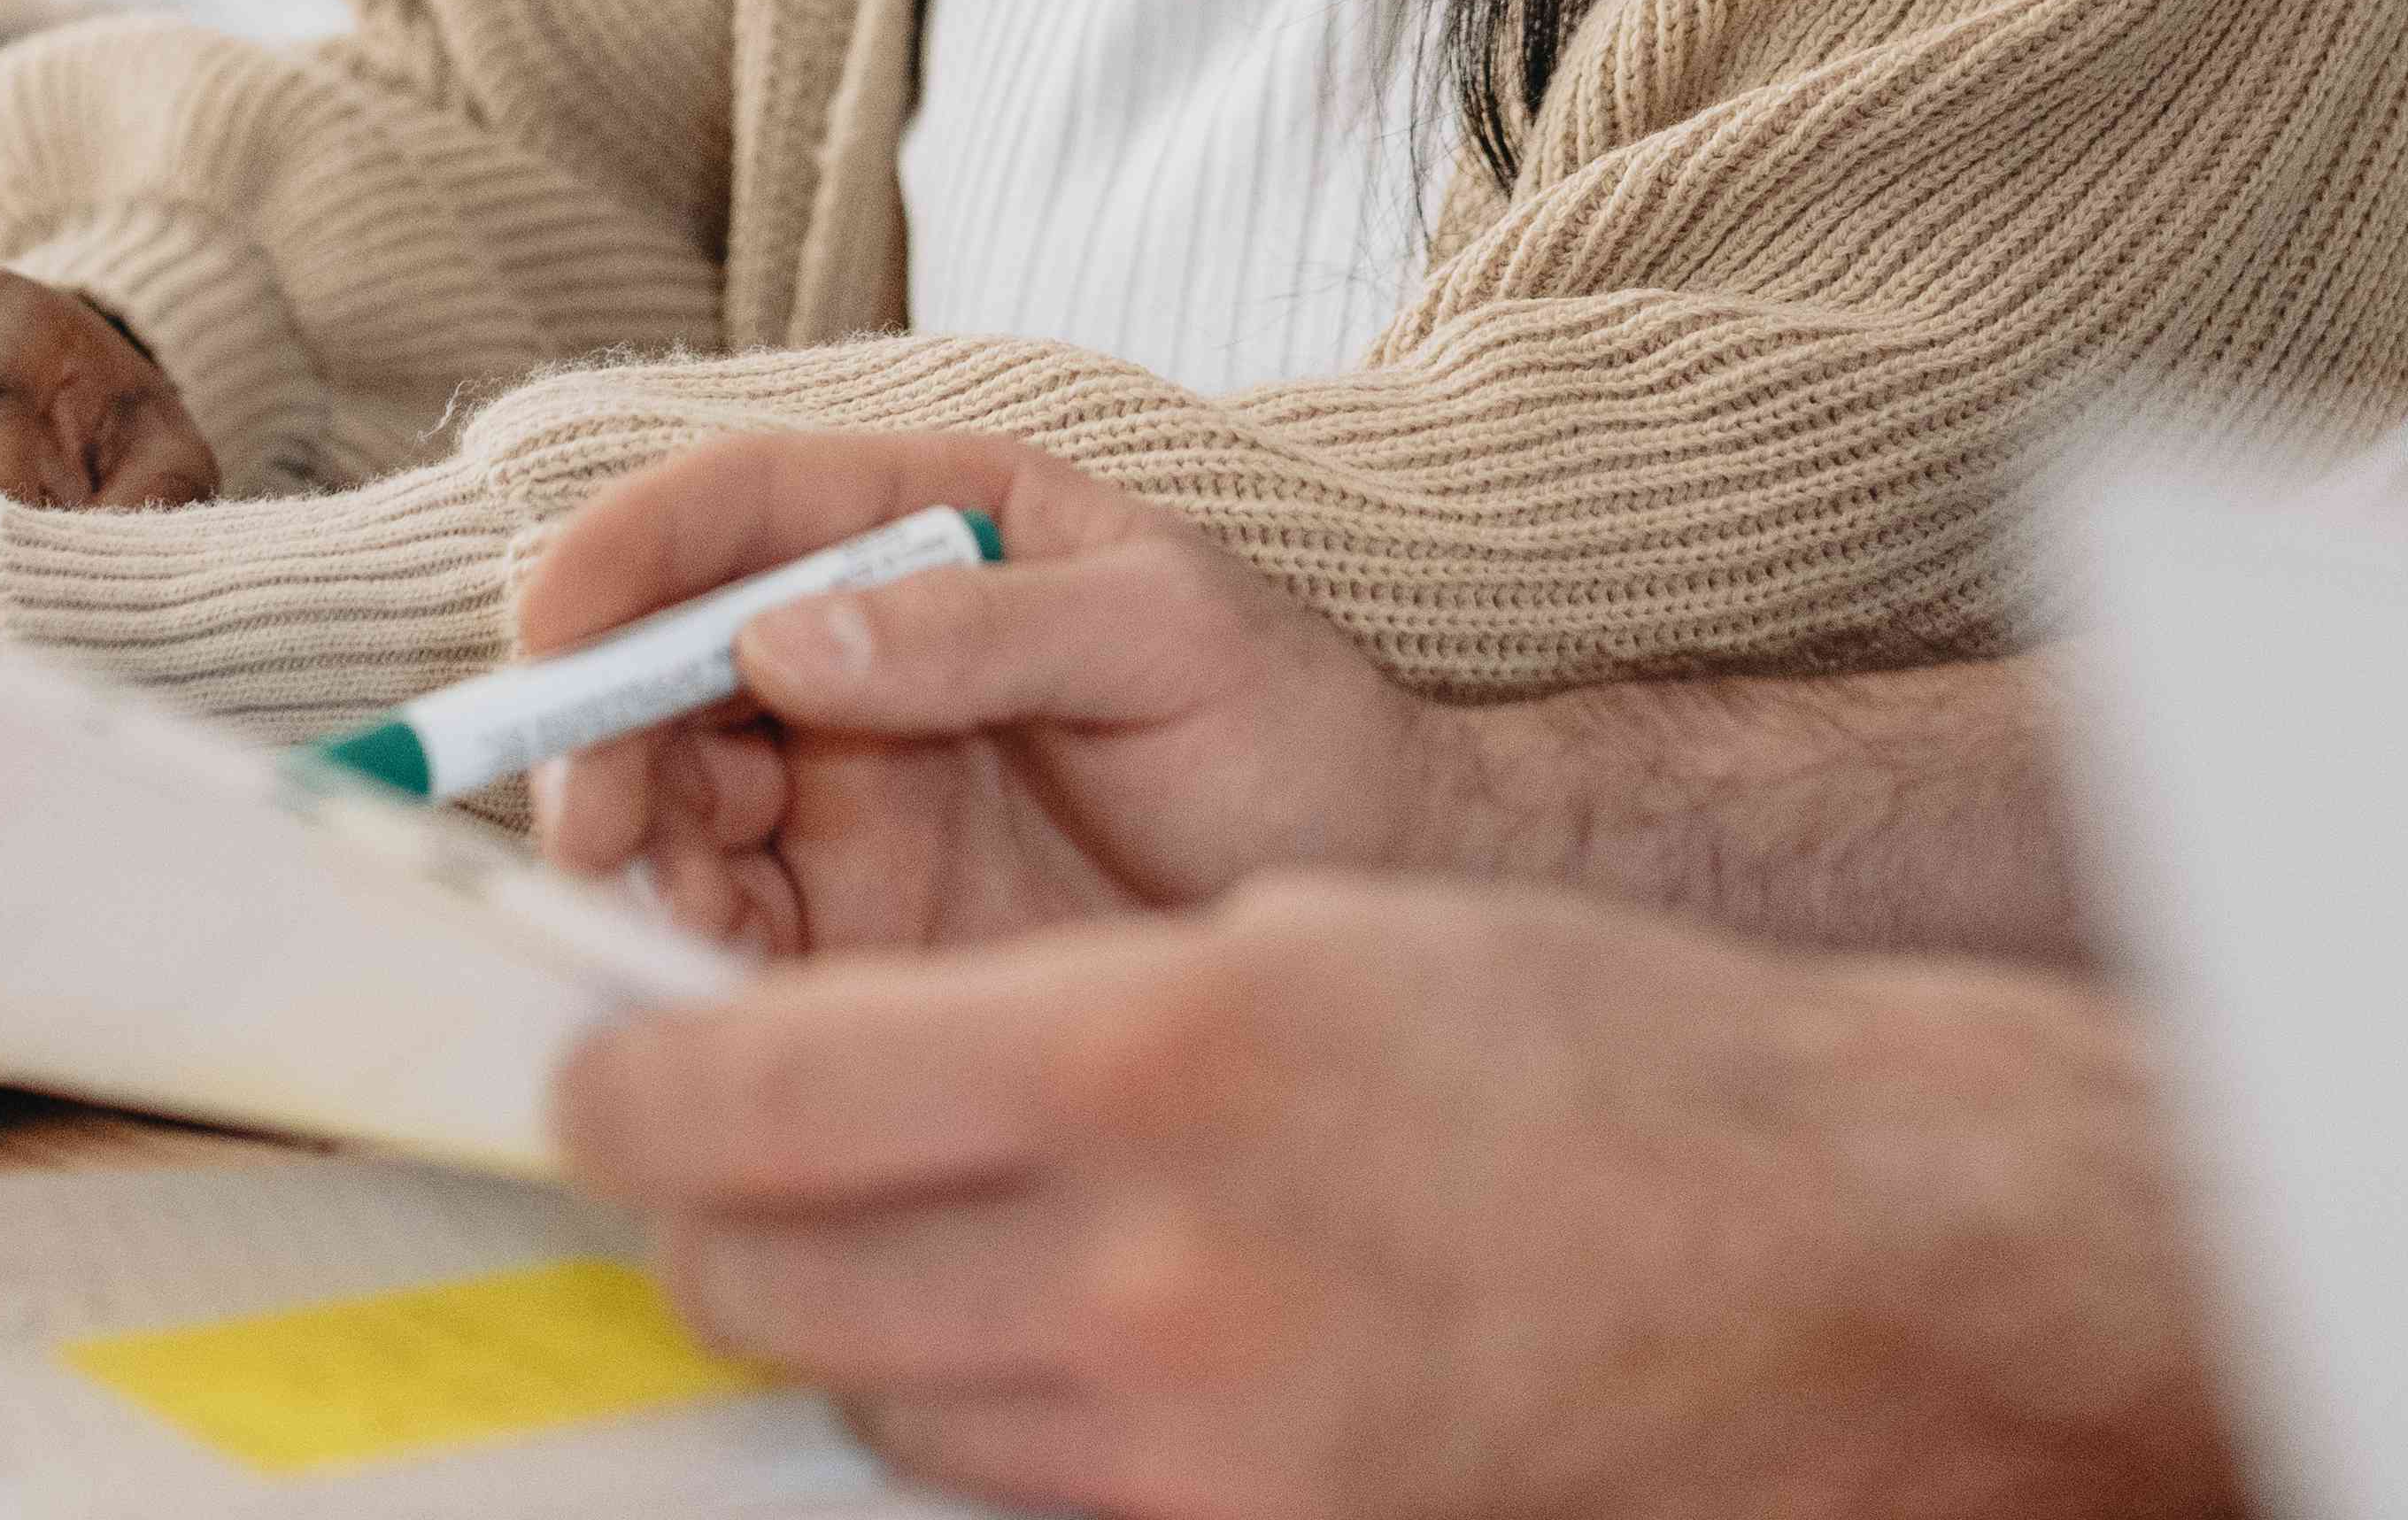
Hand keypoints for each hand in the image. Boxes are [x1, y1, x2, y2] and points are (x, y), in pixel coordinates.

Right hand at [514, 434, 1454, 956]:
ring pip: (672, 803)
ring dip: (634, 850)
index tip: (554, 618)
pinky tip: (702, 991)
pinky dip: (684, 960)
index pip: (736, 507)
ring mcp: (848, 797)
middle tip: (597, 821)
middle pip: (662, 665)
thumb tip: (779, 633)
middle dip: (599, 729)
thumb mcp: (1172, 636)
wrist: (1389, 899)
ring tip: (673, 908)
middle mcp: (857, 655)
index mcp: (929, 531)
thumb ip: (983, 628)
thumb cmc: (1299, 729)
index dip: (625, 550)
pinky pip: (727, 938)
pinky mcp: (856, 936)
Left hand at [554, 885, 2238, 1519]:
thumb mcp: (1279, 943)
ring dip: (849, 1331)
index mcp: (1141, 1055)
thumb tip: (800, 1070)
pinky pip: (1009, 1499)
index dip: (619, 1082)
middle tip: (720, 1157)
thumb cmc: (1566, 1045)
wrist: (1815, 1248)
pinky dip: (983, 1425)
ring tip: (919, 1239)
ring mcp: (1189, 1446)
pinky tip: (1049, 1341)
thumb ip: (1034, 1008)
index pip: (744, 1100)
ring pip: (875, 1410)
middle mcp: (1143, 1271)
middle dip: (707, 1219)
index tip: (592, 1066)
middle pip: (768, 1286)